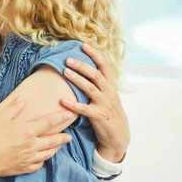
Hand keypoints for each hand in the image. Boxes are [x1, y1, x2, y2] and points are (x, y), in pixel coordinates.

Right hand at [0, 97, 75, 176]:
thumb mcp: (1, 117)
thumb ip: (14, 107)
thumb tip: (23, 99)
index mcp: (28, 131)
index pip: (49, 122)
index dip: (61, 118)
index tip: (69, 115)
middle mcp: (32, 145)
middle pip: (53, 140)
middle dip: (63, 137)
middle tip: (69, 136)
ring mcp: (30, 157)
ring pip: (48, 154)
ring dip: (56, 149)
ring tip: (59, 146)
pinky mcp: (25, 168)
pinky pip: (39, 164)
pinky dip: (43, 160)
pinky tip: (43, 158)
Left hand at [60, 43, 129, 162]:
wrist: (119, 136)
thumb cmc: (109, 113)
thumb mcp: (108, 96)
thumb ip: (99, 83)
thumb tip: (86, 68)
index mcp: (111, 86)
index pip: (105, 66)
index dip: (95, 55)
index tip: (84, 45)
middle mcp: (109, 93)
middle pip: (96, 75)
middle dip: (82, 65)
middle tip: (68, 59)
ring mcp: (104, 104)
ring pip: (90, 89)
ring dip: (77, 80)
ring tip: (65, 72)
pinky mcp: (98, 116)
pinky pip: (84, 109)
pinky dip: (73, 104)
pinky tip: (62, 101)